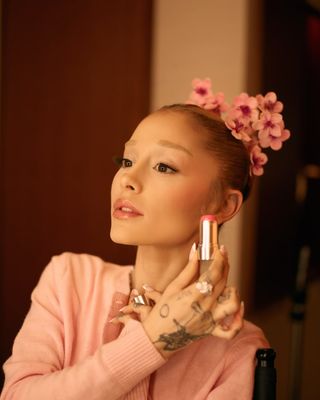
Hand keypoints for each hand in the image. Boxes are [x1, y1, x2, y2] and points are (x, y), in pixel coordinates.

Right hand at [114, 245, 243, 358]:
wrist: (157, 337)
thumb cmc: (162, 312)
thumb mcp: (172, 287)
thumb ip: (188, 270)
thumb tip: (195, 251)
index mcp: (194, 295)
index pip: (214, 272)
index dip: (220, 258)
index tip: (220, 249)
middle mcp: (206, 307)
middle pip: (224, 282)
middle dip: (225, 265)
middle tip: (222, 256)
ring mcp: (211, 320)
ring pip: (233, 304)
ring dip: (233, 291)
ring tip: (226, 284)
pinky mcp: (212, 331)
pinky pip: (232, 330)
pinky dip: (239, 319)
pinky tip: (238, 307)